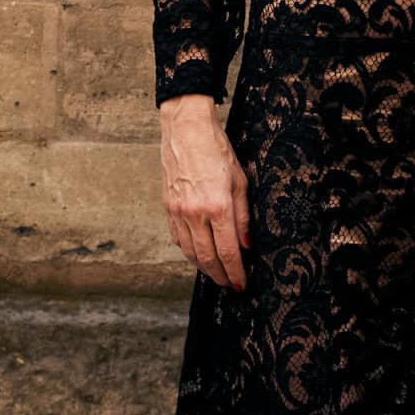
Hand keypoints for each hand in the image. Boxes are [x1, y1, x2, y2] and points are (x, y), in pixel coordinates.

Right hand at [160, 95, 250, 290]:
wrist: (186, 129)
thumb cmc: (216, 150)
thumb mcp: (240, 181)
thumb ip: (243, 216)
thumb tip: (246, 244)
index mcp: (217, 207)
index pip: (228, 252)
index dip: (235, 272)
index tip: (241, 284)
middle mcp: (195, 214)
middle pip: (207, 258)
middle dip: (220, 276)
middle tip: (230, 285)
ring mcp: (178, 212)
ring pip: (190, 252)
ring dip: (204, 267)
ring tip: (216, 274)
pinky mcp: (167, 207)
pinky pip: (178, 238)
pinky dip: (189, 251)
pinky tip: (198, 254)